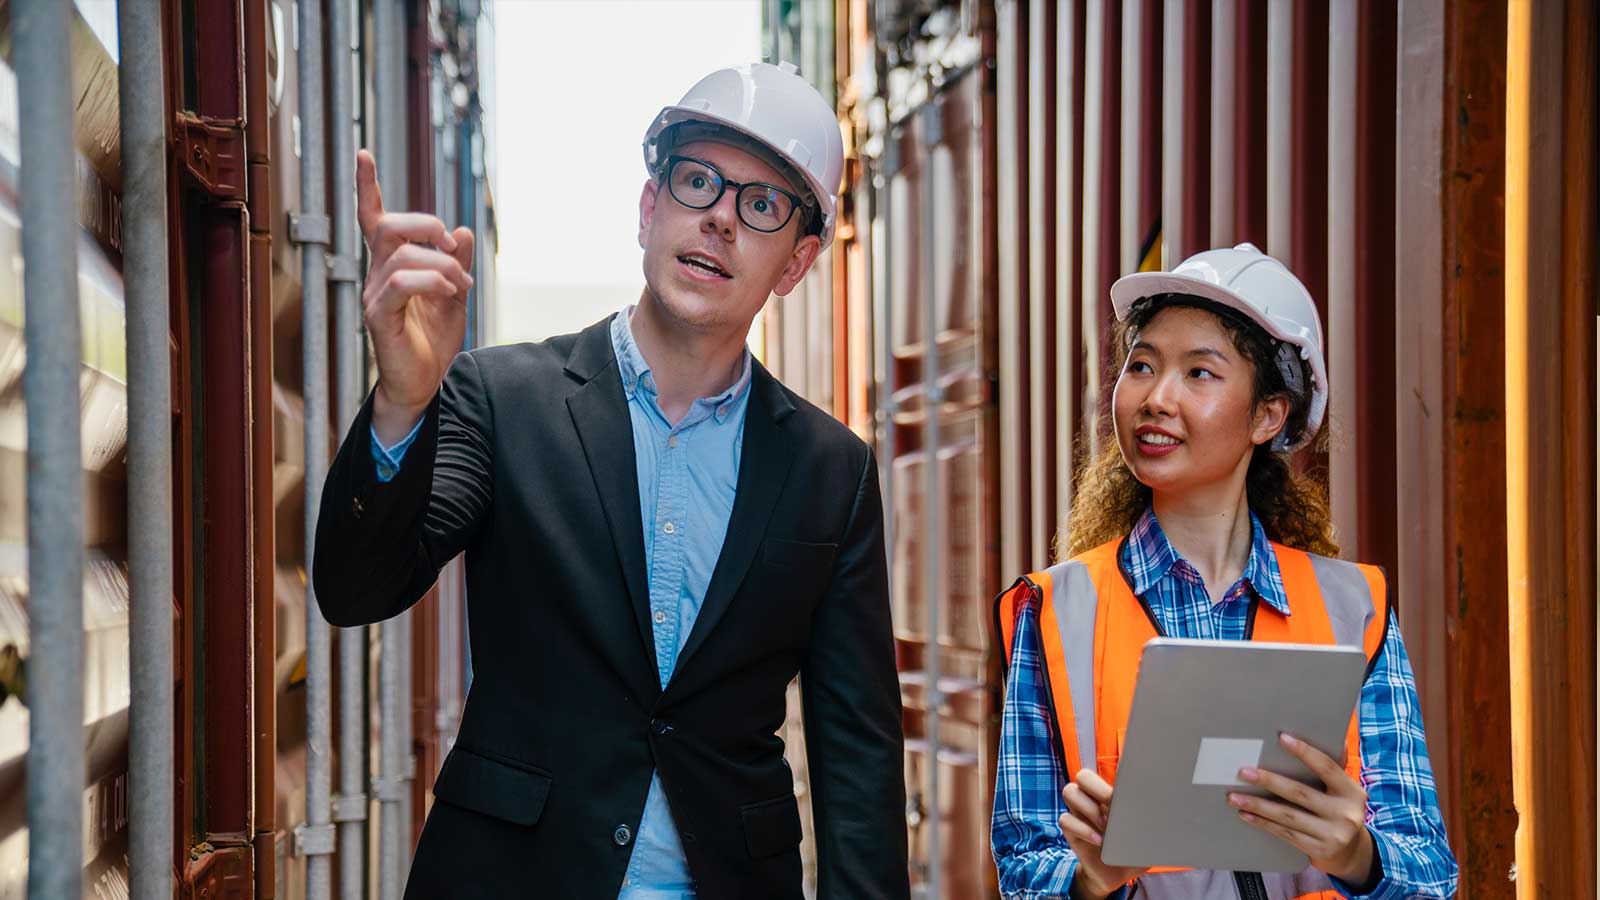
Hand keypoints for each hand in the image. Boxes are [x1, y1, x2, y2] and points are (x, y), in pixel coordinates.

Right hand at [356, 149, 475, 443]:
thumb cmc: (432, 343)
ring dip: (442, 263)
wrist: (425, 387)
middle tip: (454, 247)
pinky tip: (450, 291)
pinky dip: (432, 280)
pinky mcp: (380, 318)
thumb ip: (457, 263)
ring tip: (460, 284)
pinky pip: (401, 284)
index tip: (362, 154)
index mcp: (391, 267)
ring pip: (401, 255)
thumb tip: (464, 231)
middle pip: (388, 227)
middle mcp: (377, 276)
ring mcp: (375, 296)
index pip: (374, 220)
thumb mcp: (454, 295)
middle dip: (426, 225)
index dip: (367, 188)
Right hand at [1058, 768, 1147, 899]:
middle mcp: (1092, 799)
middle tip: (1112, 803)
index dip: (1115, 773)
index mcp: (1111, 795)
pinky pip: (1066, 820)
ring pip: (1070, 792)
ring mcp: (1079, 813)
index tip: (1127, 790)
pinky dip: (1083, 829)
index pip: (1107, 771)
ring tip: (1106, 825)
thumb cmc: (1133, 851)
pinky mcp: (1070, 831)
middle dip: (1097, 787)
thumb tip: (1166, 815)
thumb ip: (1151, 825)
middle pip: (1083, 776)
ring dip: (1089, 807)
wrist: (1116, 876)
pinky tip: (1099, 841)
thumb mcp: (1146, 837)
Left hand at [1229, 733, 1378, 886]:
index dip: (1305, 752)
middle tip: (1243, 772)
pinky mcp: (1319, 850)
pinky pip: (1285, 833)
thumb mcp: (1343, 789)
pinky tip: (1245, 814)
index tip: (1281, 738)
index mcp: (1353, 792)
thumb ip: (1335, 766)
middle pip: (1300, 793)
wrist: (1351, 851)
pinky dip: (1263, 822)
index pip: (1327, 767)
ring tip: (1233, 796)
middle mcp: (1346, 814)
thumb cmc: (1338, 809)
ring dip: (1257, 805)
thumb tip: (1334, 735)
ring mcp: (1333, 835)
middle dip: (1269, 781)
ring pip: (1288, 816)